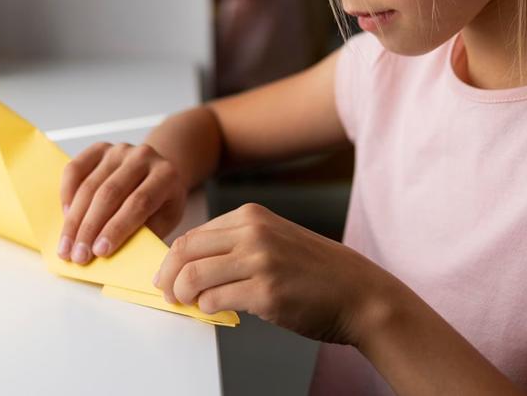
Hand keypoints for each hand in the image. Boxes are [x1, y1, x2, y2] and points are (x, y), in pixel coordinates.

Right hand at [58, 142, 187, 264]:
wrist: (157, 171)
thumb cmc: (162, 201)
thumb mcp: (165, 219)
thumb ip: (145, 232)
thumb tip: (116, 253)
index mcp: (165, 175)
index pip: (138, 203)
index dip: (117, 228)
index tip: (100, 252)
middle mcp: (142, 157)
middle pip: (109, 194)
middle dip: (90, 229)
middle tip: (78, 255)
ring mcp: (119, 150)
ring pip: (90, 185)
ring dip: (74, 219)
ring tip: (66, 245)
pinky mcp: (99, 149)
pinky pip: (75, 169)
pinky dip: (67, 193)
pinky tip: (66, 215)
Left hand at [155, 203, 402, 345]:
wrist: (360, 294)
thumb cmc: (317, 272)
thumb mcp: (274, 239)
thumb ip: (235, 244)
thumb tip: (192, 265)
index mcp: (252, 216)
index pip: (193, 234)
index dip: (173, 258)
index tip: (166, 274)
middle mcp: (253, 233)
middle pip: (186, 251)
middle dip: (167, 275)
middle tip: (166, 292)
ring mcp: (260, 261)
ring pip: (194, 275)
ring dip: (181, 294)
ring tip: (185, 304)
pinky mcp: (265, 292)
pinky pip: (215, 300)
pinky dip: (206, 308)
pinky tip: (213, 310)